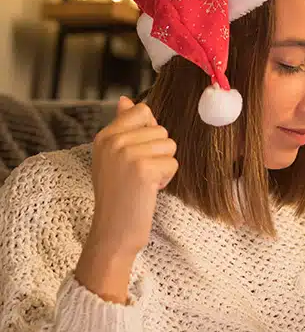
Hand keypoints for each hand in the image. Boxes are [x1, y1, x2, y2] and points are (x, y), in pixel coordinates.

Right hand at [75, 97, 177, 302]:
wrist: (113, 231)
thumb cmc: (118, 196)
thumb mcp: (113, 158)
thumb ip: (122, 127)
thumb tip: (127, 100)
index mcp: (105, 135)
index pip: (143, 111)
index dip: (151, 134)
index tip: (139, 155)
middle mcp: (114, 140)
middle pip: (161, 130)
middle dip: (159, 154)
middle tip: (140, 175)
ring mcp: (127, 153)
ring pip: (170, 146)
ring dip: (164, 166)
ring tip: (144, 182)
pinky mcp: (144, 169)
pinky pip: (173, 164)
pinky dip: (166, 179)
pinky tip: (149, 190)